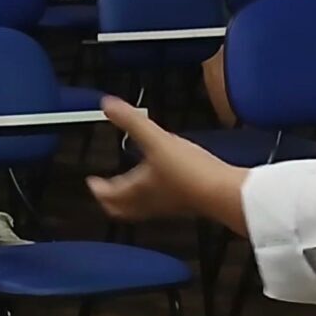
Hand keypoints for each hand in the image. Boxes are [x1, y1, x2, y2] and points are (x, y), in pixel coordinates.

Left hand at [87, 96, 218, 222]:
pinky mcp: (186, 204)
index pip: (110, 194)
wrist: (224, 193)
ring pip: (141, 209)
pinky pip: (162, 205)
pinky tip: (163, 183)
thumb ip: (131, 121)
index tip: (91, 182)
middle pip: (123, 210)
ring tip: (130, 188)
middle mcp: (150, 202)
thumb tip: (107, 105)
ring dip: (131, 201)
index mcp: (138, 189)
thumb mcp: (156, 139)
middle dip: (111, 202)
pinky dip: (153, 197)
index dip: (98, 188)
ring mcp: (168, 206)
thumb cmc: (190, 172)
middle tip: (104, 193)